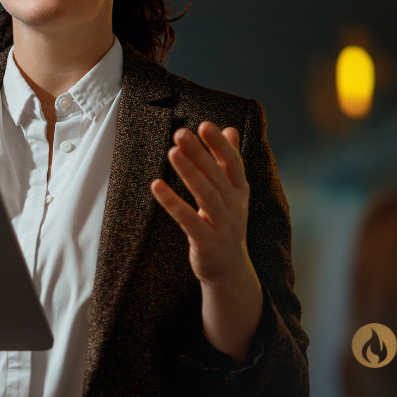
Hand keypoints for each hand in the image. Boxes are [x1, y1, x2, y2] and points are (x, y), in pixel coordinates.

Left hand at [150, 121, 261, 363]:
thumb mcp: (232, 193)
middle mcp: (235, 207)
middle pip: (217, 176)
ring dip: (189, 173)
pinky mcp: (207, 243)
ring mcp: (223, 226)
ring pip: (206, 196)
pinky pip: (188, 220)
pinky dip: (172, 202)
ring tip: (172, 152)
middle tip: (181, 133)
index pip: (233, 163)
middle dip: (200, 153)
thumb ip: (229, 161)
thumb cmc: (225, 224)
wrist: (230, 271)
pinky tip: (156, 186)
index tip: (205, 125)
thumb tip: (230, 128)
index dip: (220, 144)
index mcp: (239, 192)